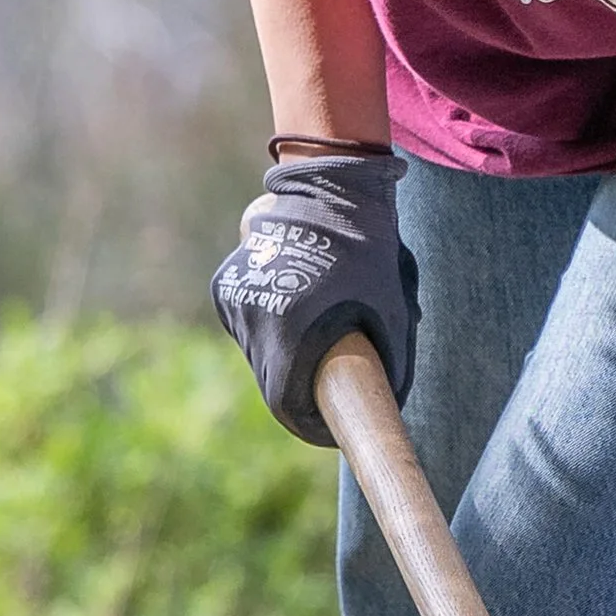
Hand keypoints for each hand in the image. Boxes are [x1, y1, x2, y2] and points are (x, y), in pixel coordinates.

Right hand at [212, 150, 418, 444]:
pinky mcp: (223, 285)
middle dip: (300, 387)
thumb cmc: (370, 252)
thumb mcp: (392, 315)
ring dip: (283, 356)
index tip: (329, 427)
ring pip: (256, 353)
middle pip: (271, 379)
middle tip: (331, 383)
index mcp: (289, 329)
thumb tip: (390, 406)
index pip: (286, 404)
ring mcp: (233, 299)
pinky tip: (295, 305)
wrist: (330, 187)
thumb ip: (390, 366)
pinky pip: (247, 324)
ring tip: (314, 334)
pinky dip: (268, 326)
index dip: (309, 424)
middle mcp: (251, 317)